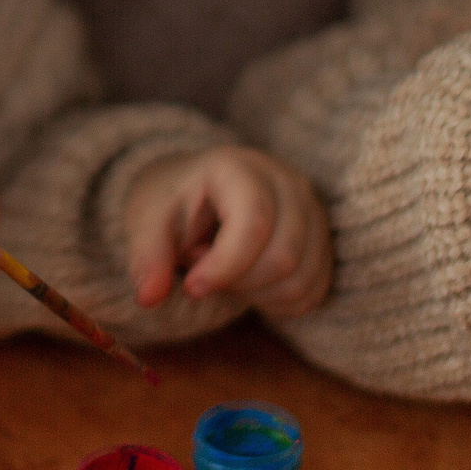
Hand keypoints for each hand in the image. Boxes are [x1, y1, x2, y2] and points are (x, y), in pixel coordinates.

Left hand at [124, 146, 330, 317]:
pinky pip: (314, 289)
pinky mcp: (324, 238)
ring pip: (301, 278)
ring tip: (228, 272)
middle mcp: (287, 181)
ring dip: (257, 294)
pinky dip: (279, 302)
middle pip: (283, 256)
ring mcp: (312, 209)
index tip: (193, 288)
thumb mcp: (148, 223)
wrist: (198, 195)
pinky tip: (251, 285)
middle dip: (239, 282)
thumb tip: (148, 298)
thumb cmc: (173, 207)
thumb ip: (147, 257)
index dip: (225, 266)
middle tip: (206, 270)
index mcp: (239, 167)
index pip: (253, 223)